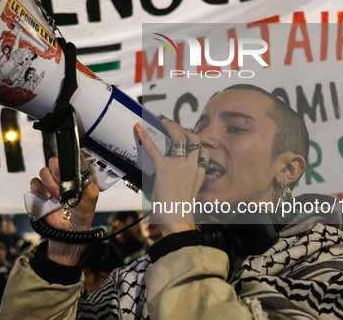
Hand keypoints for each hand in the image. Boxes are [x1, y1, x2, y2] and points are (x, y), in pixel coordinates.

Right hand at [30, 156, 98, 264]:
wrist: (68, 231)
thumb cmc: (81, 213)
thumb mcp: (91, 196)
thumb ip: (86, 181)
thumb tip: (75, 173)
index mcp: (75, 175)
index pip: (68, 160)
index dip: (66, 165)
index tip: (67, 175)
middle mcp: (62, 177)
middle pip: (54, 162)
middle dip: (57, 174)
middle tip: (61, 188)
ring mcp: (50, 183)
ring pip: (44, 171)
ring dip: (49, 183)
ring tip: (56, 196)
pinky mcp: (39, 191)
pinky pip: (34, 182)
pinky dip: (39, 189)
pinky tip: (46, 197)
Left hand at [134, 119, 208, 236]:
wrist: (177, 219)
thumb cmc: (179, 211)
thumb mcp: (188, 193)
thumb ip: (184, 181)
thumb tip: (173, 178)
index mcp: (200, 172)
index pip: (203, 150)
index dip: (196, 142)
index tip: (188, 137)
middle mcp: (193, 166)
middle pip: (194, 139)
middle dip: (184, 129)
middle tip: (173, 125)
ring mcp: (180, 166)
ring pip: (181, 138)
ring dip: (172, 127)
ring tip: (164, 122)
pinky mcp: (164, 168)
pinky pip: (154, 149)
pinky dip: (145, 138)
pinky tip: (139, 130)